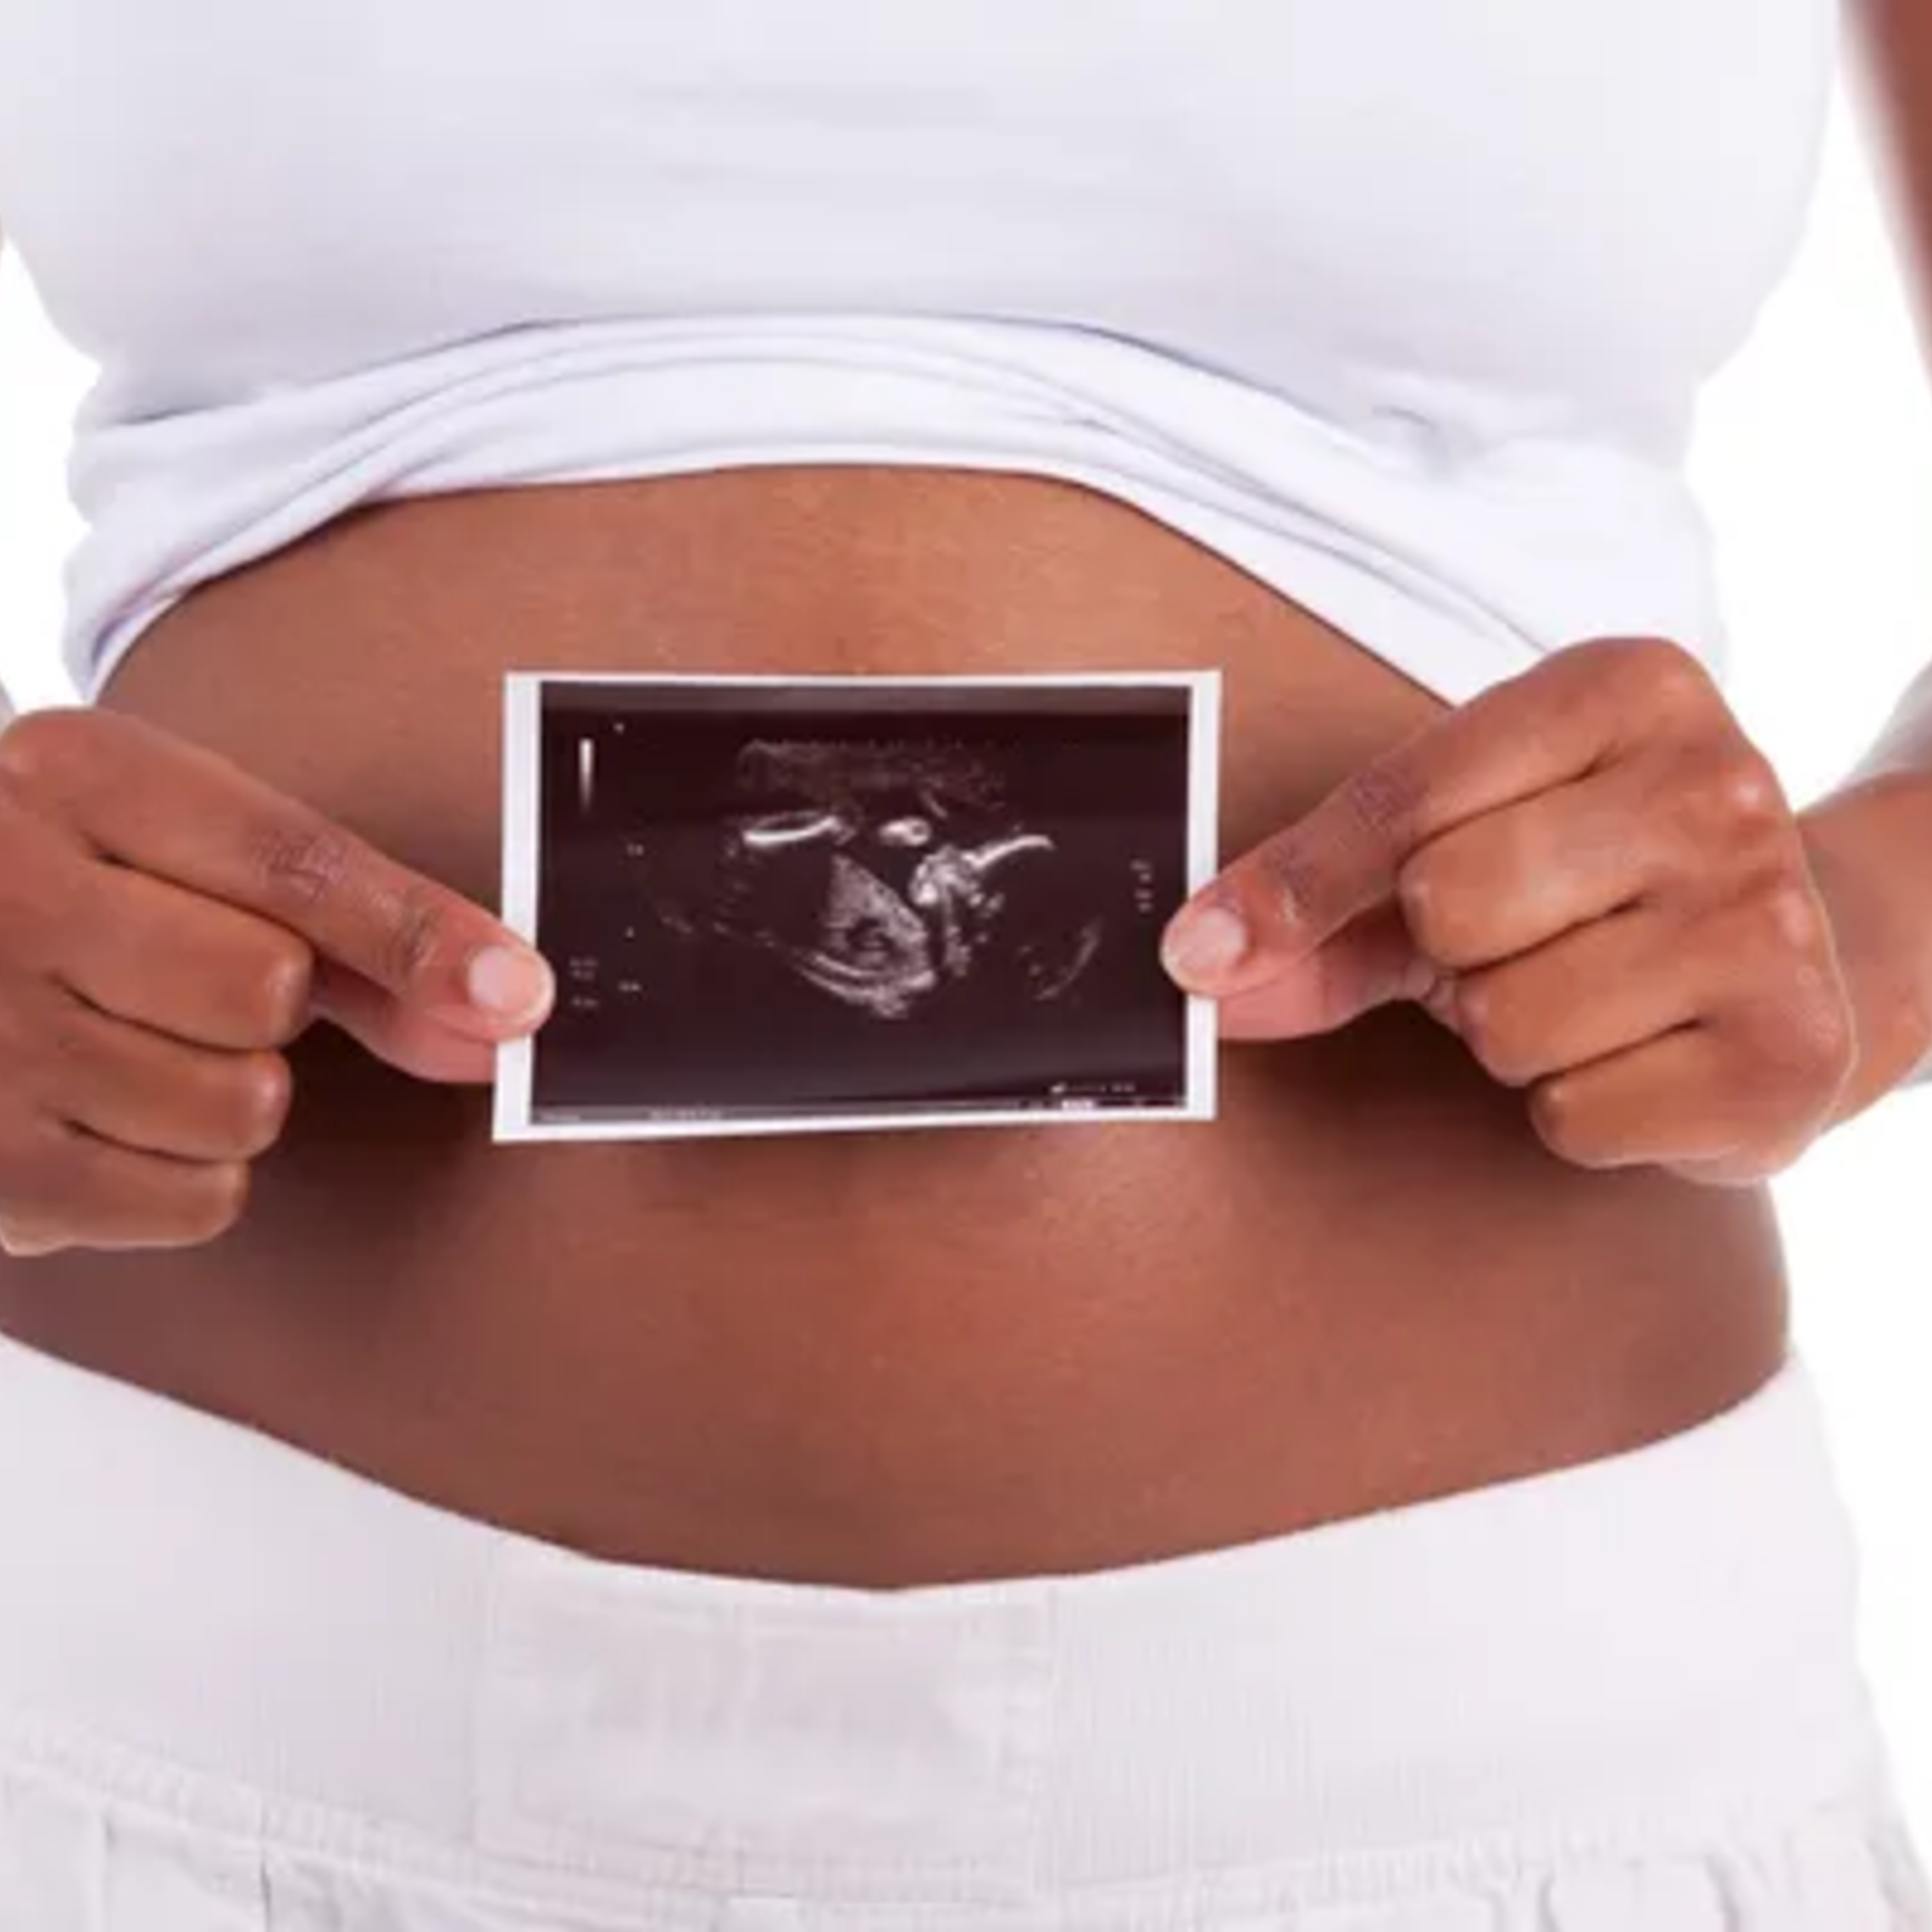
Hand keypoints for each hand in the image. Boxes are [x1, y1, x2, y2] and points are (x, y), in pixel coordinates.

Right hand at [0, 707, 555, 1256]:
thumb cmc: (66, 896)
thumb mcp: (181, 858)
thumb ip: (356, 926)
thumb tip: (505, 1009)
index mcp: (71, 778)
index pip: (288, 860)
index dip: (417, 936)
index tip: (517, 996)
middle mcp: (7, 893)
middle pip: (270, 990)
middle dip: (266, 1006)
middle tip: (179, 982)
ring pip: (244, 1106)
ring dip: (225, 1096)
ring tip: (124, 1046)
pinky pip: (198, 1198)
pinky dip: (182, 1175)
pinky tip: (100, 1116)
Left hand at [1159, 636, 1859, 1185]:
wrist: (1807, 951)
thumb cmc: (1594, 884)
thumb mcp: (1463, 848)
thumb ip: (1322, 904)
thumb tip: (1197, 969)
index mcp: (1628, 690)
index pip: (1407, 794)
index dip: (1294, 885)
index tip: (1199, 951)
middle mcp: (1718, 788)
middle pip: (1450, 906)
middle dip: (1447, 954)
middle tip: (1517, 944)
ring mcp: (1772, 923)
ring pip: (1507, 1025)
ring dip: (1509, 1036)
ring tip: (1585, 995)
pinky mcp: (1787, 1058)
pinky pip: (1573, 1117)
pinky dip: (1574, 1109)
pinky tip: (1636, 1055)